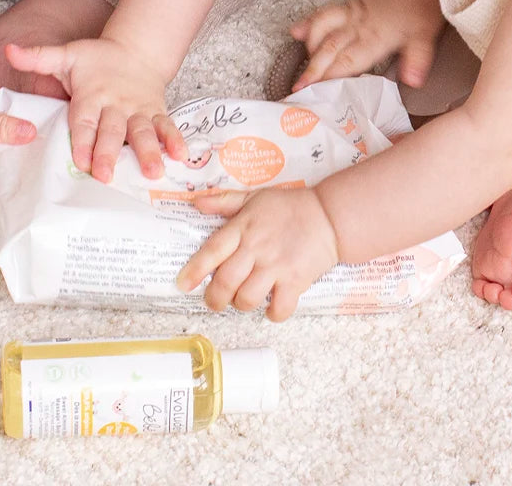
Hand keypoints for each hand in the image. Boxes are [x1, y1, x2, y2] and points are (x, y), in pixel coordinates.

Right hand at [0, 84, 35, 200]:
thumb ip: (2, 126)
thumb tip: (32, 134)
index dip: (21, 194)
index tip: (45, 186)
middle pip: (1, 191)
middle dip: (25, 183)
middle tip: (52, 174)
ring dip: (18, 171)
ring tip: (46, 163)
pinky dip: (8, 161)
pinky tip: (27, 151)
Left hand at [5, 38, 185, 181]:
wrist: (136, 50)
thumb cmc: (97, 60)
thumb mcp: (67, 55)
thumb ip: (38, 57)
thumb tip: (9, 51)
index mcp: (92, 94)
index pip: (85, 120)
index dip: (83, 139)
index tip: (81, 160)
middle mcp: (117, 104)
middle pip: (113, 130)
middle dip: (109, 153)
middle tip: (105, 176)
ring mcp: (139, 110)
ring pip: (143, 131)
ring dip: (148, 152)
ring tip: (153, 172)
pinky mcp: (156, 112)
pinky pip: (167, 126)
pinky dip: (175, 140)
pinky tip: (182, 156)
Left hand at [175, 187, 339, 321]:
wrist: (329, 215)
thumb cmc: (289, 206)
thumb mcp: (254, 197)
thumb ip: (224, 201)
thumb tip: (196, 203)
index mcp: (243, 228)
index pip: (212, 251)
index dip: (194, 270)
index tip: (182, 283)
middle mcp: (256, 248)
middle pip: (225, 281)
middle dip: (214, 298)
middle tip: (214, 301)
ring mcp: (276, 266)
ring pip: (247, 298)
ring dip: (241, 305)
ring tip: (243, 299)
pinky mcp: (296, 281)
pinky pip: (278, 308)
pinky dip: (272, 314)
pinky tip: (271, 306)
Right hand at [291, 0, 444, 89]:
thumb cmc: (421, 6)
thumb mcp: (426, 35)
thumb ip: (418, 59)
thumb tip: (412, 81)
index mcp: (376, 37)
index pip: (348, 62)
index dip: (330, 77)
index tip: (315, 92)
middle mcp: (358, 27)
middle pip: (329, 49)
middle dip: (312, 69)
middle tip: (297, 88)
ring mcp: (350, 15)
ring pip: (322, 30)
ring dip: (309, 48)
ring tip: (300, 67)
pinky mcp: (348, 6)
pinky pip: (324, 13)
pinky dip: (309, 23)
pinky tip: (296, 32)